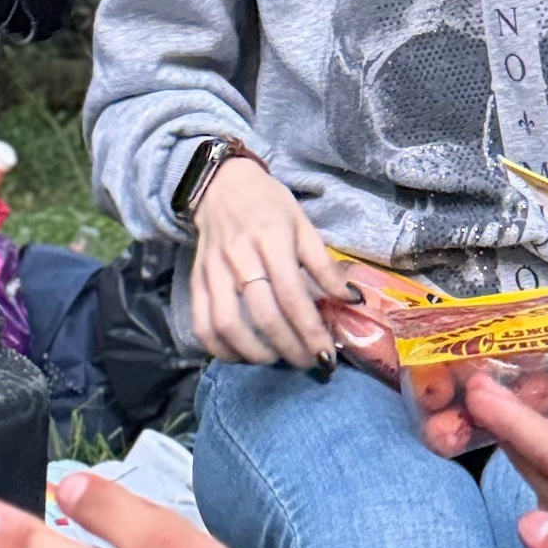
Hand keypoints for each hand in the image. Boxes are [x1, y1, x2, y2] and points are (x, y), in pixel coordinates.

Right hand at [188, 154, 348, 369]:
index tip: (326, 355)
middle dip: (289, 347)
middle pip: (263, 314)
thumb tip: (351, 299)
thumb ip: (324, 265)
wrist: (220, 185)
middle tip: (308, 362)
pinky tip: (241, 355)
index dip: (310, 330)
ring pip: (228, 323)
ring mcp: (213, 270)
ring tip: (277, 358)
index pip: (292, 294)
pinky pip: (201, 324)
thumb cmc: (268, 206)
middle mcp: (240, 256)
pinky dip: (220, 348)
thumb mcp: (303, 225)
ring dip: (255, 352)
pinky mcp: (195, 281)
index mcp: (272, 238)